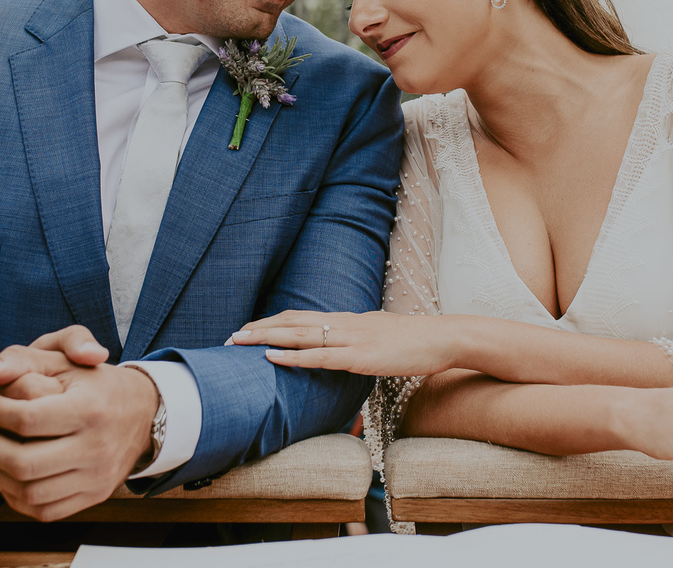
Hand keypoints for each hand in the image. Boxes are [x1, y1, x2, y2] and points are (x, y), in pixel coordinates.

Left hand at [0, 327, 157, 520]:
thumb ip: (22, 360)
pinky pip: (44, 510)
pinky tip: (5, 474)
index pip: (27, 420)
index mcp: (90, 409)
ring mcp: (96, 476)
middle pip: (24, 463)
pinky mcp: (94, 496)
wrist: (144, 413)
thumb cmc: (98, 384)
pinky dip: (15, 497)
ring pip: (29, 493)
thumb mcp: (65, 360)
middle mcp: (96, 447)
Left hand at [229, 309, 456, 375]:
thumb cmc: (415, 342)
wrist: (443, 338)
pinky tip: (272, 357)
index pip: (299, 316)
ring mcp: (351, 339)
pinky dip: (293, 356)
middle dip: (257, 329)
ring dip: (265, 338)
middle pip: (291, 321)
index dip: (271, 322)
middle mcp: (343, 324)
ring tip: (238, 342)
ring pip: (298, 335)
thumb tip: (342, 350)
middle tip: (229, 337)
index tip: (246, 329)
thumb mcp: (379, 337)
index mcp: (346, 320)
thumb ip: (357, 342)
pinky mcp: (360, 356)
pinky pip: (320, 356)